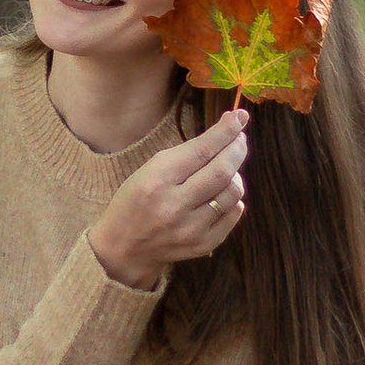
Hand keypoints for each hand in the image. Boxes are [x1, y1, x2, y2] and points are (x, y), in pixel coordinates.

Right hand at [90, 104, 248, 288]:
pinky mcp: (204, 245)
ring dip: (236, 174)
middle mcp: (175, 205)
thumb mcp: (149, 170)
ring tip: (227, 168)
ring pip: (232, 193)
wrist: (125, 247)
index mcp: (157, 180)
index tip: (239, 117)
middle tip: (240, 139)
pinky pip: (233, 214)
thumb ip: (185, 155)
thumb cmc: (136, 200)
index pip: (202, 150)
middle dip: (237, 149)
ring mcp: (191, 228)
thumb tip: (225, 134)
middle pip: (222, 171)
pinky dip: (233, 199)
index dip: (225, 131)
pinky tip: (222, 194)